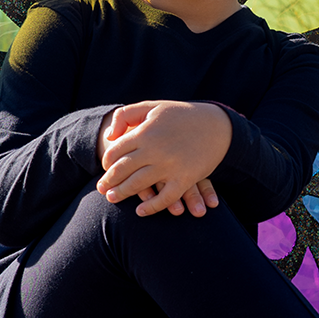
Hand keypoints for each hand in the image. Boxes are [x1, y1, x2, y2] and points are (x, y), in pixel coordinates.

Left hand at [96, 101, 231, 215]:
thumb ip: (126, 115)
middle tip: (101, 189)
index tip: (105, 169)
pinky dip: (150, 207)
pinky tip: (140, 211)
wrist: (216, 124)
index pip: (115, 151)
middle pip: (122, 170)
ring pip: (138, 185)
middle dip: (108, 181)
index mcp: (145, 132)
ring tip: (112, 199)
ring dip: (122, 194)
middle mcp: (154, 150)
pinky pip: (164, 198)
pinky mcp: (185, 178)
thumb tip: (110, 136)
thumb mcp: (152, 107)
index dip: (106, 162)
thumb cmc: (181, 114)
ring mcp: (170, 166)